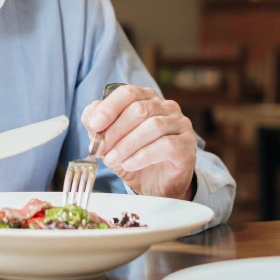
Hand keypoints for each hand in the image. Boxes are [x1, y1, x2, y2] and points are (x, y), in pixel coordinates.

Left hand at [81, 85, 196, 199]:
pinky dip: (143, 155)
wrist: (156, 186)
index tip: (94, 125)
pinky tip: (129, 164)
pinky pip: (166, 145)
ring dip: (127, 145)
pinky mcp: (187, 144)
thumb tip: (91, 111)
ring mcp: (180, 124)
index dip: (109, 107)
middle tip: (100, 150)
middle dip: (115, 131)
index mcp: (146, 98)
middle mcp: (166, 106)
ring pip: (153, 126)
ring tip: (112, 160)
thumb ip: (97, 127)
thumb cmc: (133, 157)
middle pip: (139, 109)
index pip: (128, 93)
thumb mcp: (109, 143)